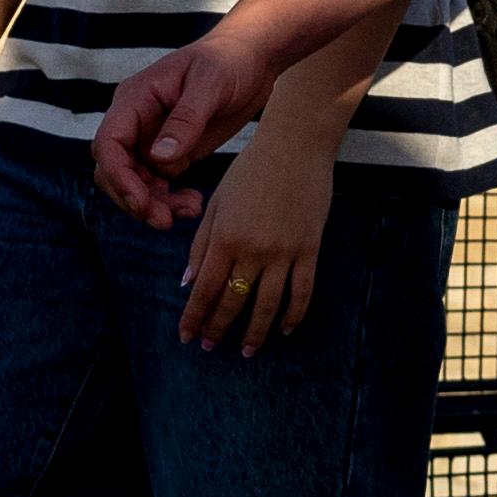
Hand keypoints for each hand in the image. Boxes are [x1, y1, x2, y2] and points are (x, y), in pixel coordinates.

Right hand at [89, 31, 274, 225]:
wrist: (252, 58)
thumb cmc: (228, 61)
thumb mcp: (210, 84)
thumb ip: (185, 121)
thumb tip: (159, 158)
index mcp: (134, 99)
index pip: (108, 144)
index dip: (118, 177)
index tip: (141, 203)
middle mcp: (136, 121)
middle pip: (114, 170)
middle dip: (134, 198)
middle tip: (164, 221)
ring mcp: (152, 138)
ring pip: (136, 183)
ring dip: (154, 203)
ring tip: (190, 210)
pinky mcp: (173, 151)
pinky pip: (158, 184)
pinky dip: (170, 199)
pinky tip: (193, 203)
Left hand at [182, 123, 334, 352]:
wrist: (296, 145)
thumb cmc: (250, 169)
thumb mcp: (217, 201)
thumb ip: (201, 244)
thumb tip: (188, 282)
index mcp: (225, 236)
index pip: (205, 289)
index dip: (194, 317)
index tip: (186, 337)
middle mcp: (253, 250)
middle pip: (233, 302)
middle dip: (218, 329)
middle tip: (210, 348)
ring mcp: (284, 252)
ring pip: (267, 305)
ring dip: (255, 333)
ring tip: (247, 352)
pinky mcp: (309, 249)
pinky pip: (302, 292)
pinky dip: (293, 315)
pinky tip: (284, 329)